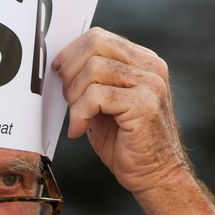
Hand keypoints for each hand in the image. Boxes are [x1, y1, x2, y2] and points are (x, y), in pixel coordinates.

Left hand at [53, 27, 190, 194]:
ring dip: (74, 96)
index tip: (59, 72)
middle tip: (67, 98)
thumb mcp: (105, 104)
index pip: (99, 37)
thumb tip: (59, 64)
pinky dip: (79, 114)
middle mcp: (151, 67)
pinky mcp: (144, 103)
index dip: (72, 53)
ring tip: (76, 117)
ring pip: (93, 69)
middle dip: (71, 70)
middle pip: (96, 44)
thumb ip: (91, 80)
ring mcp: (150, 84)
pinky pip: (96, 96)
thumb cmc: (126, 143)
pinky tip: (79, 131)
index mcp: (143, 62)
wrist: (155, 176)